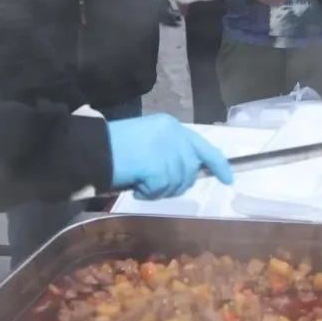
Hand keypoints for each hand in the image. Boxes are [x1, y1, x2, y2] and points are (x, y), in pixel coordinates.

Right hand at [107, 114, 234, 198]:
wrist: (93, 149)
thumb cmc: (116, 146)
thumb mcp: (149, 140)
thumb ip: (170, 150)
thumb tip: (188, 171)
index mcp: (173, 126)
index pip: (204, 147)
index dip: (218, 165)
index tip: (228, 179)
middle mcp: (174, 136)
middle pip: (190, 171)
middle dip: (177, 184)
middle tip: (154, 185)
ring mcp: (167, 151)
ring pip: (177, 183)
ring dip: (159, 190)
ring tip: (141, 183)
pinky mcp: (157, 167)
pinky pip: (161, 190)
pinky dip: (148, 193)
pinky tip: (136, 186)